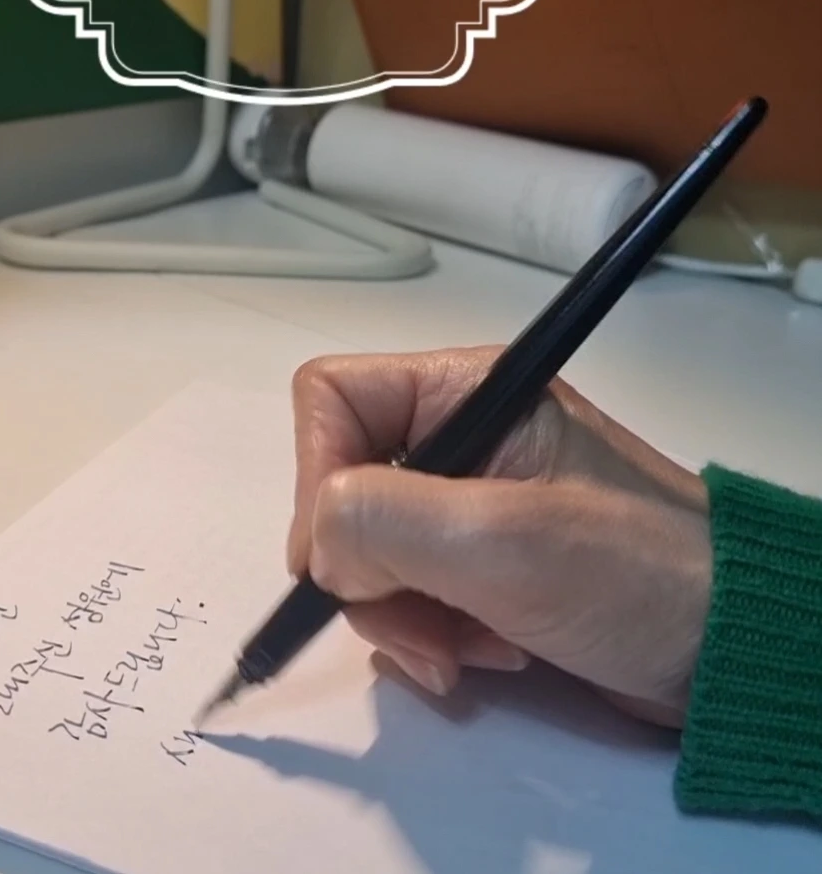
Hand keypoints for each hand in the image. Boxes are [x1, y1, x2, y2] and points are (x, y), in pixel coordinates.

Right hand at [287, 347, 712, 727]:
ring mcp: (463, 501)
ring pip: (366, 549)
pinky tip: (486, 653)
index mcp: (464, 391)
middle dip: (369, 571)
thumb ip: (385, 521)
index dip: (315, 474)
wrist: (729, 649)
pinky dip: (429, 632)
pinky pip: (404, 588)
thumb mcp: (503, 541)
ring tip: (467, 652)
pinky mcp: (473, 559)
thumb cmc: (632, 574)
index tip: (341, 559)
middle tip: (421, 630)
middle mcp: (456, 436)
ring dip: (403, 614)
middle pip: (343, 485)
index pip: (332, 398)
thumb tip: (318, 548)